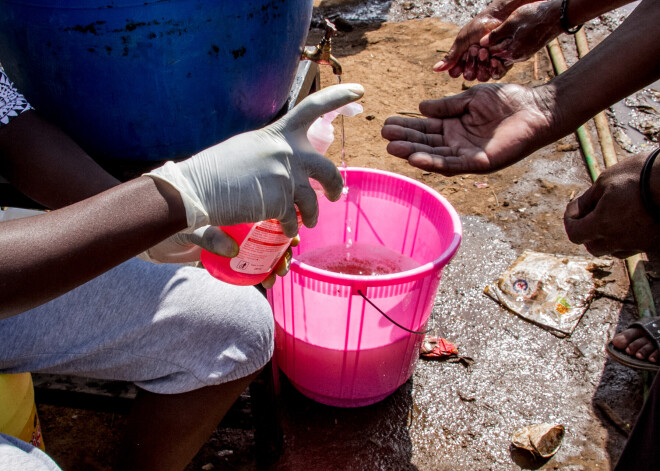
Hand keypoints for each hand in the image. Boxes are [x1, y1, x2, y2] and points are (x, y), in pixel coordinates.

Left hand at [138, 226, 298, 287]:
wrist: (148, 238)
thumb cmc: (167, 224)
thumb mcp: (190, 225)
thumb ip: (209, 236)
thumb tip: (232, 250)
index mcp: (233, 208)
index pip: (265, 215)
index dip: (284, 225)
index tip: (294, 237)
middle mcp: (235, 224)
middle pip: (268, 236)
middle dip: (282, 250)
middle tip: (285, 263)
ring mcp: (230, 242)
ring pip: (260, 254)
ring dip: (273, 264)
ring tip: (277, 275)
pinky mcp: (222, 260)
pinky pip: (245, 268)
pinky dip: (257, 275)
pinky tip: (265, 282)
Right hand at [146, 83, 364, 236]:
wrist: (195, 189)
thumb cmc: (215, 170)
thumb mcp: (247, 150)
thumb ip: (270, 155)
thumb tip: (284, 166)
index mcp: (276, 134)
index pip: (312, 107)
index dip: (338, 97)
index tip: (359, 90)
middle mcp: (286, 150)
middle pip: (326, 168)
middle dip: (334, 185)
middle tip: (335, 195)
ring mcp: (285, 175)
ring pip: (313, 200)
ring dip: (313, 214)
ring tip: (309, 222)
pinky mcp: (280, 199)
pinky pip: (294, 217)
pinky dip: (290, 226)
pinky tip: (286, 230)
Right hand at [381, 83, 555, 175]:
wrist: (535, 108)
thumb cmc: (506, 101)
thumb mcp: (470, 98)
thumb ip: (446, 106)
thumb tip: (420, 109)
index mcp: (454, 127)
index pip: (425, 128)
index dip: (407, 127)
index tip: (387, 124)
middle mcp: (457, 144)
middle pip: (426, 144)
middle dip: (405, 140)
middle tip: (384, 136)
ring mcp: (467, 155)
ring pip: (435, 157)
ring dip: (414, 153)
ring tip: (393, 148)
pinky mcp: (479, 163)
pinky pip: (452, 165)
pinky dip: (434, 163)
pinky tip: (416, 159)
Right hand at [434, 0, 530, 79]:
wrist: (498, 18)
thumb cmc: (478, 27)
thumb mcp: (462, 41)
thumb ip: (451, 57)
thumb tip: (435, 69)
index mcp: (462, 59)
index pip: (455, 73)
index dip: (459, 66)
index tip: (463, 53)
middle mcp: (474, 65)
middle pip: (469, 77)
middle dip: (472, 63)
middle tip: (475, 48)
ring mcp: (488, 66)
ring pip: (482, 77)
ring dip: (482, 65)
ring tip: (485, 50)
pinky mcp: (501, 65)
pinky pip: (496, 74)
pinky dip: (494, 68)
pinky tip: (494, 59)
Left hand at [481, 0, 562, 68]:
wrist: (557, 16)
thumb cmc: (534, 17)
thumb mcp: (511, 23)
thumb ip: (495, 34)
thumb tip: (481, 43)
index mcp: (511, 53)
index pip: (490, 56)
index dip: (481, 50)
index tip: (473, 46)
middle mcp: (517, 58)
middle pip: (496, 58)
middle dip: (487, 53)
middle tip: (477, 47)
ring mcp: (524, 55)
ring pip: (505, 55)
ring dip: (497, 49)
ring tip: (490, 41)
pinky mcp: (529, 50)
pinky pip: (513, 52)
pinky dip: (507, 47)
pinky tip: (504, 38)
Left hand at [564, 153, 659, 257]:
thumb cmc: (640, 174)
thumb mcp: (606, 180)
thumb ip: (587, 200)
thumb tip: (576, 210)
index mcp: (603, 225)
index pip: (575, 234)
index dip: (570, 221)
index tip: (574, 208)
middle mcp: (620, 240)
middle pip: (593, 247)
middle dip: (587, 233)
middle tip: (591, 215)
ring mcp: (640, 243)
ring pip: (615, 250)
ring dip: (608, 238)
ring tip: (613, 217)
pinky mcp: (655, 243)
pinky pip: (635, 247)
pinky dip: (628, 237)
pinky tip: (632, 221)